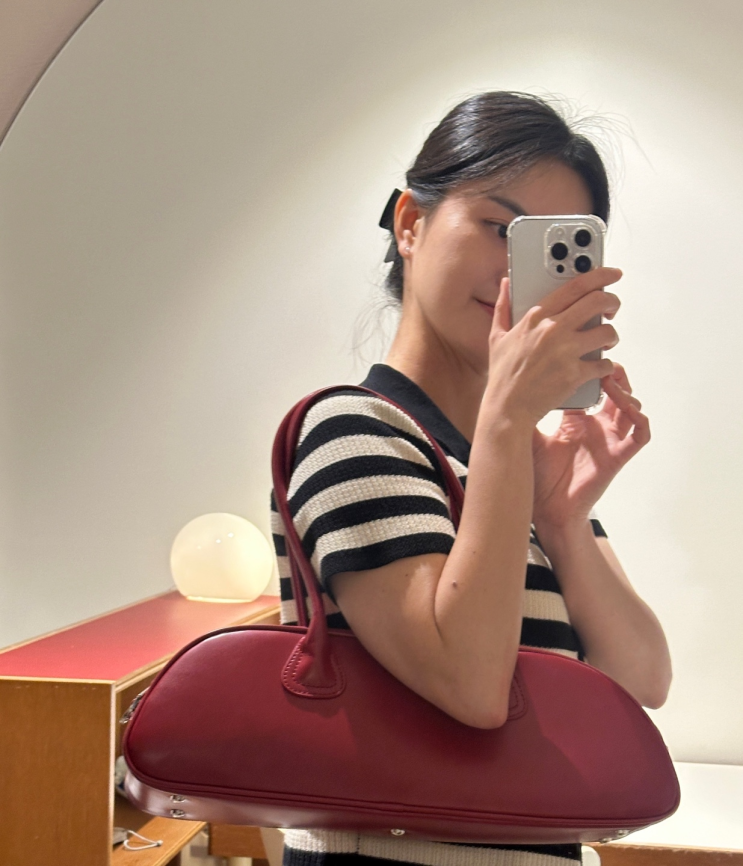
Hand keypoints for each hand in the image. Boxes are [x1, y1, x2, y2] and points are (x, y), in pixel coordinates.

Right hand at [486, 268, 621, 425]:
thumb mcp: (497, 336)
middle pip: (598, 301)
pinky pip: (605, 364)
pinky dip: (606, 366)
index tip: (611, 274)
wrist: (507, 407)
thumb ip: (503, 306)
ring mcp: (565, 352)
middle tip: (612, 309)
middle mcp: (552, 330)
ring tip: (604, 342)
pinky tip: (598, 368)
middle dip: (612, 302)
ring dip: (611, 336)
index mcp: (536, 317)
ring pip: (607, 332)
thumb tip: (504, 283)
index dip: (599, 275)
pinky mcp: (574, 374)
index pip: (575, 286)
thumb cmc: (503, 375)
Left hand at [531, 364, 649, 528]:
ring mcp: (609, 442)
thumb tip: (512, 386)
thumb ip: (528, 412)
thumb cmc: (538, 476)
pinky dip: (640, 418)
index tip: (582, 357)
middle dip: (614, 374)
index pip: (592, 389)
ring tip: (613, 380)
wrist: (545, 509)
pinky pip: (640, 435)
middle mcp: (596, 429)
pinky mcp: (618, 457)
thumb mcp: (529, 436)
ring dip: (627, 392)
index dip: (592, 372)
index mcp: (576, 422)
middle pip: (616, 393)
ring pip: (631, 409)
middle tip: (603, 362)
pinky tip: (628, 406)